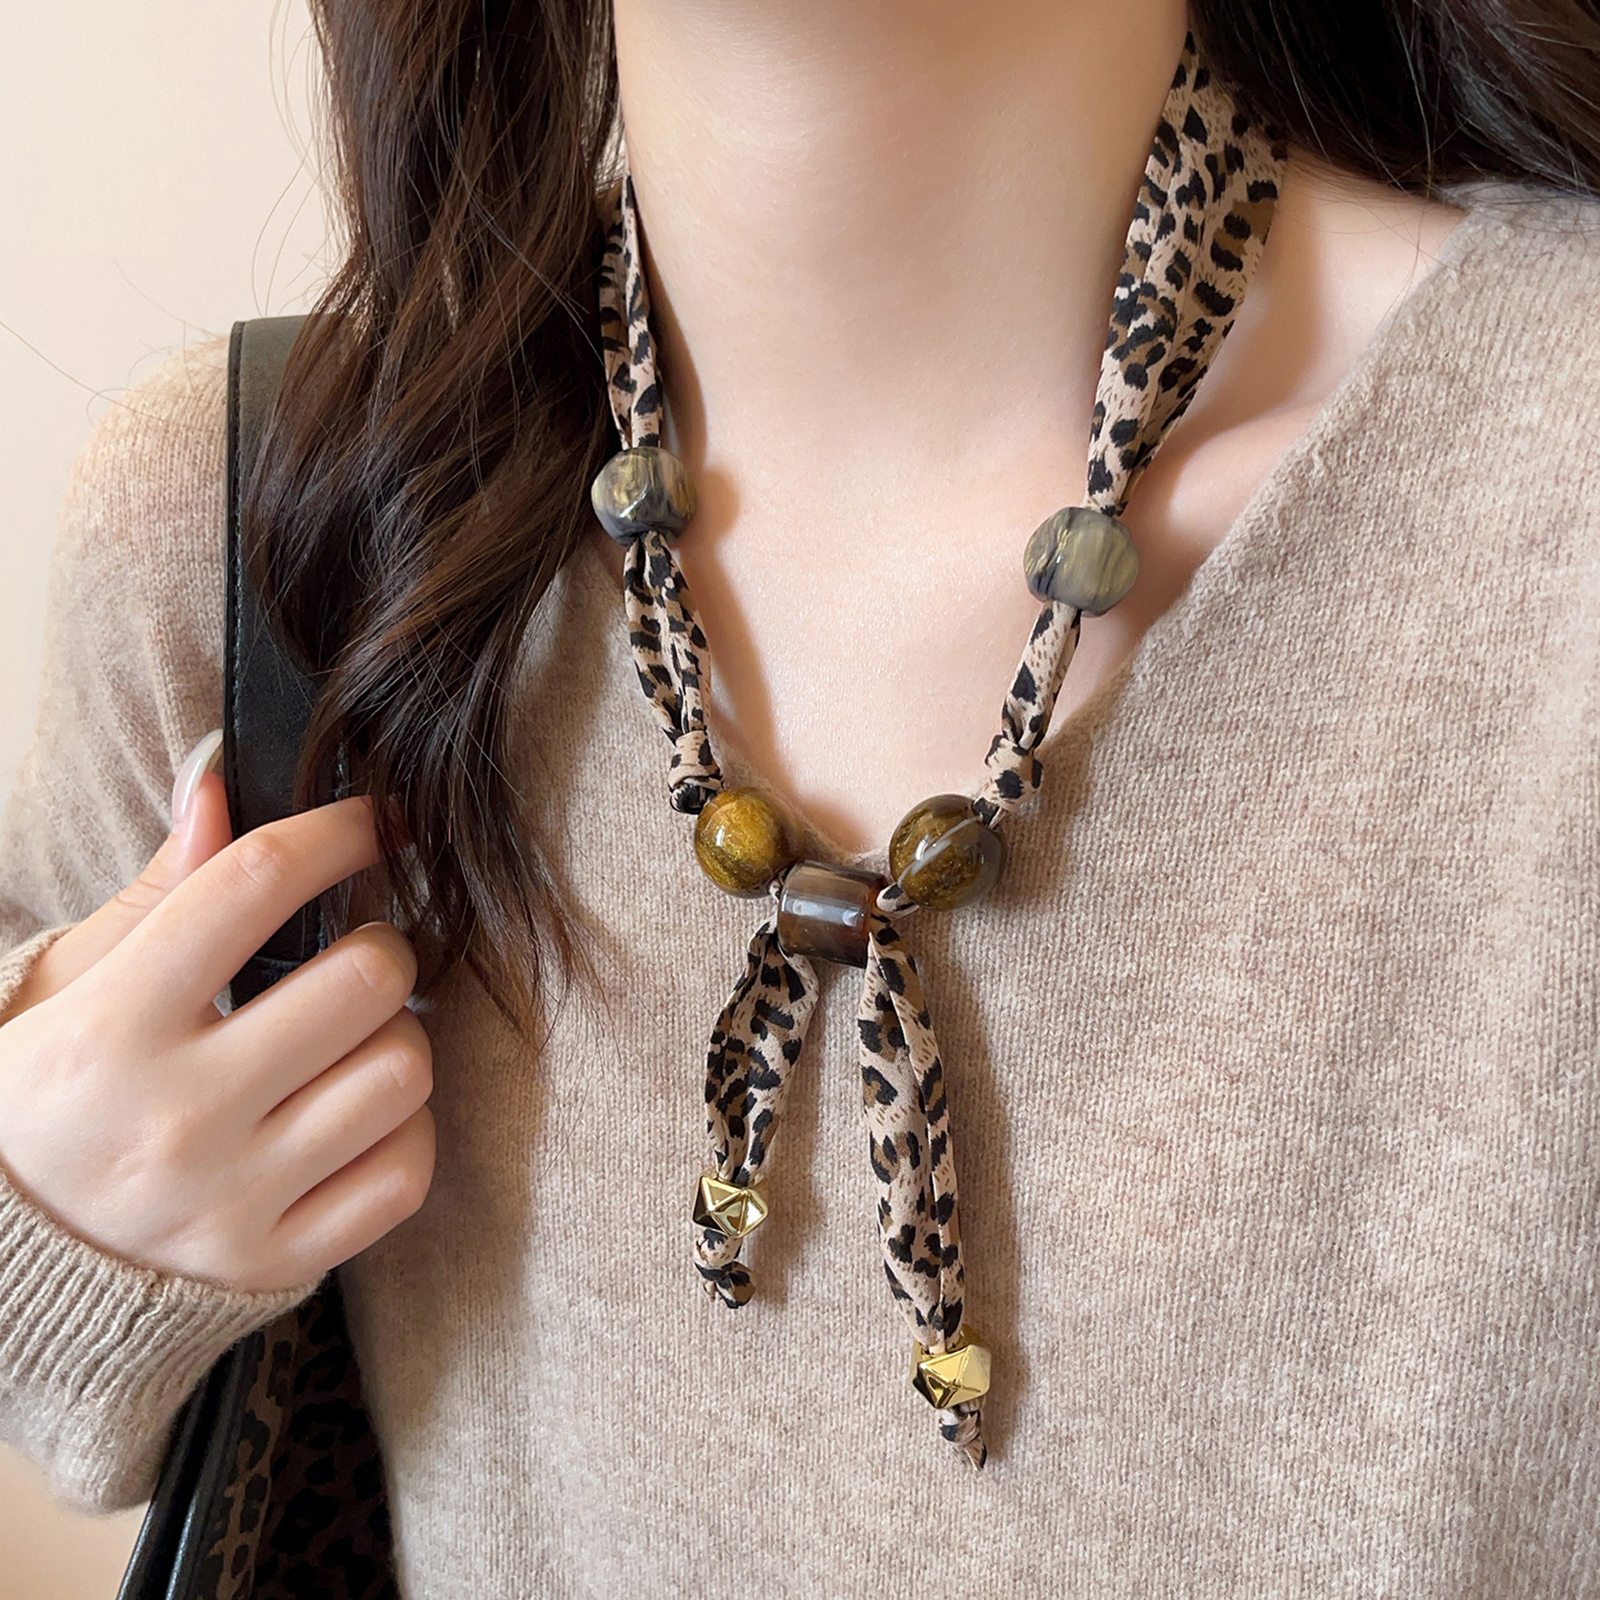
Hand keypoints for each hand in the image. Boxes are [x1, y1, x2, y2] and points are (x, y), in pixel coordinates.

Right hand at [0, 731, 434, 1292]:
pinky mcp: (271, 1264)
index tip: (372, 822)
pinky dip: (402, 1134)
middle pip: (366, 980)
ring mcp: (230, 1202)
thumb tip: (218, 787)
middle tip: (356, 954)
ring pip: (403, 1073)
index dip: (336, 832)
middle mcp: (175, 1119)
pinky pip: (405, 1172)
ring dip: (397, 1041)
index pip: (254, 886)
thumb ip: (157, 894)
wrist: (1, 1267)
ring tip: (351, 1043)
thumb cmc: (40, 1101)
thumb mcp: (66, 989)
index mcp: (108, 1029)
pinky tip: (354, 1118)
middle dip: (381, 946)